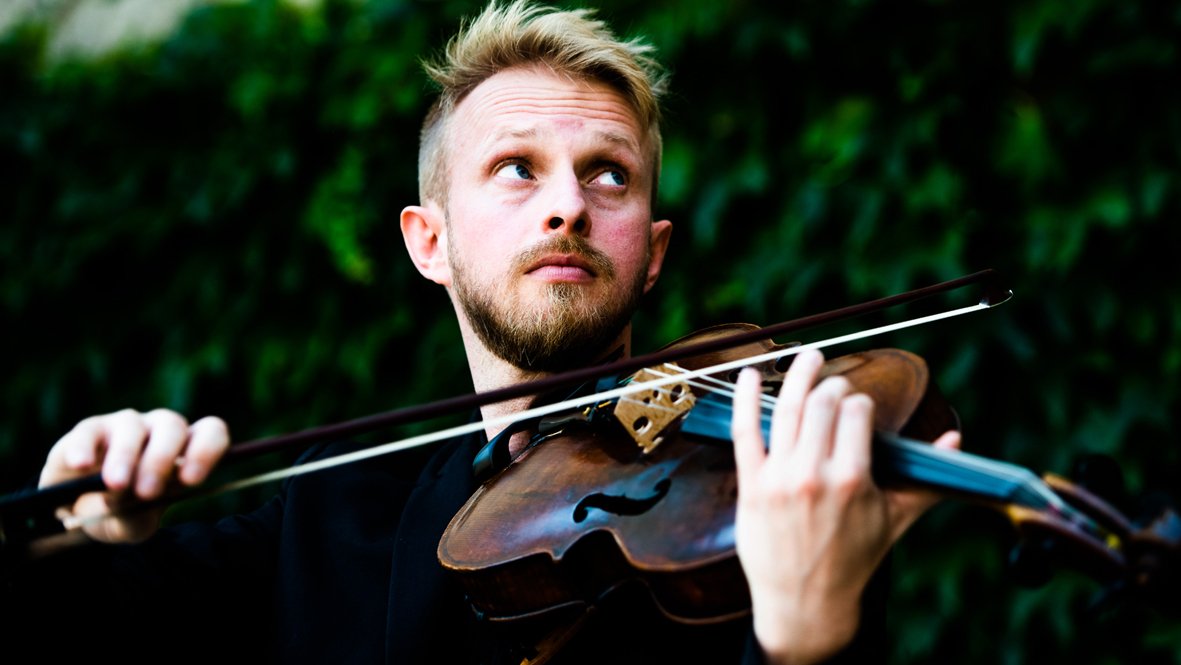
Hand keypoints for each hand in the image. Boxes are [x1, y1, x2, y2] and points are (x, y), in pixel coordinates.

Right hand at [39, 409, 229, 543]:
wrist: (79, 511)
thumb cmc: (120, 513)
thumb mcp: (131, 524)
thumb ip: (134, 518)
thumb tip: (124, 498)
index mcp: (185, 450)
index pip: (210, 433)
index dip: (205, 451)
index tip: (191, 480)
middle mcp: (160, 431)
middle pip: (172, 427)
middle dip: (160, 459)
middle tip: (147, 492)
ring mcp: (125, 425)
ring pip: (131, 427)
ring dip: (125, 456)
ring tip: (115, 485)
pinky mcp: (89, 429)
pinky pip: (89, 432)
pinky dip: (85, 448)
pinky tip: (81, 465)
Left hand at [730, 349, 959, 663]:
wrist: (806, 600)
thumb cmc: (854, 558)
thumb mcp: (896, 519)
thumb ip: (927, 477)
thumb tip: (954, 439)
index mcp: (853, 480)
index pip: (856, 413)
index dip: (859, 402)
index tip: (859, 406)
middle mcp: (814, 475)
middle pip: (821, 405)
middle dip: (832, 387)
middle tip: (835, 386)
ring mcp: (780, 479)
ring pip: (786, 411)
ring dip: (796, 376)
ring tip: (807, 357)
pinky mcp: (752, 486)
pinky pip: (744, 433)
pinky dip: (743, 400)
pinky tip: (745, 376)